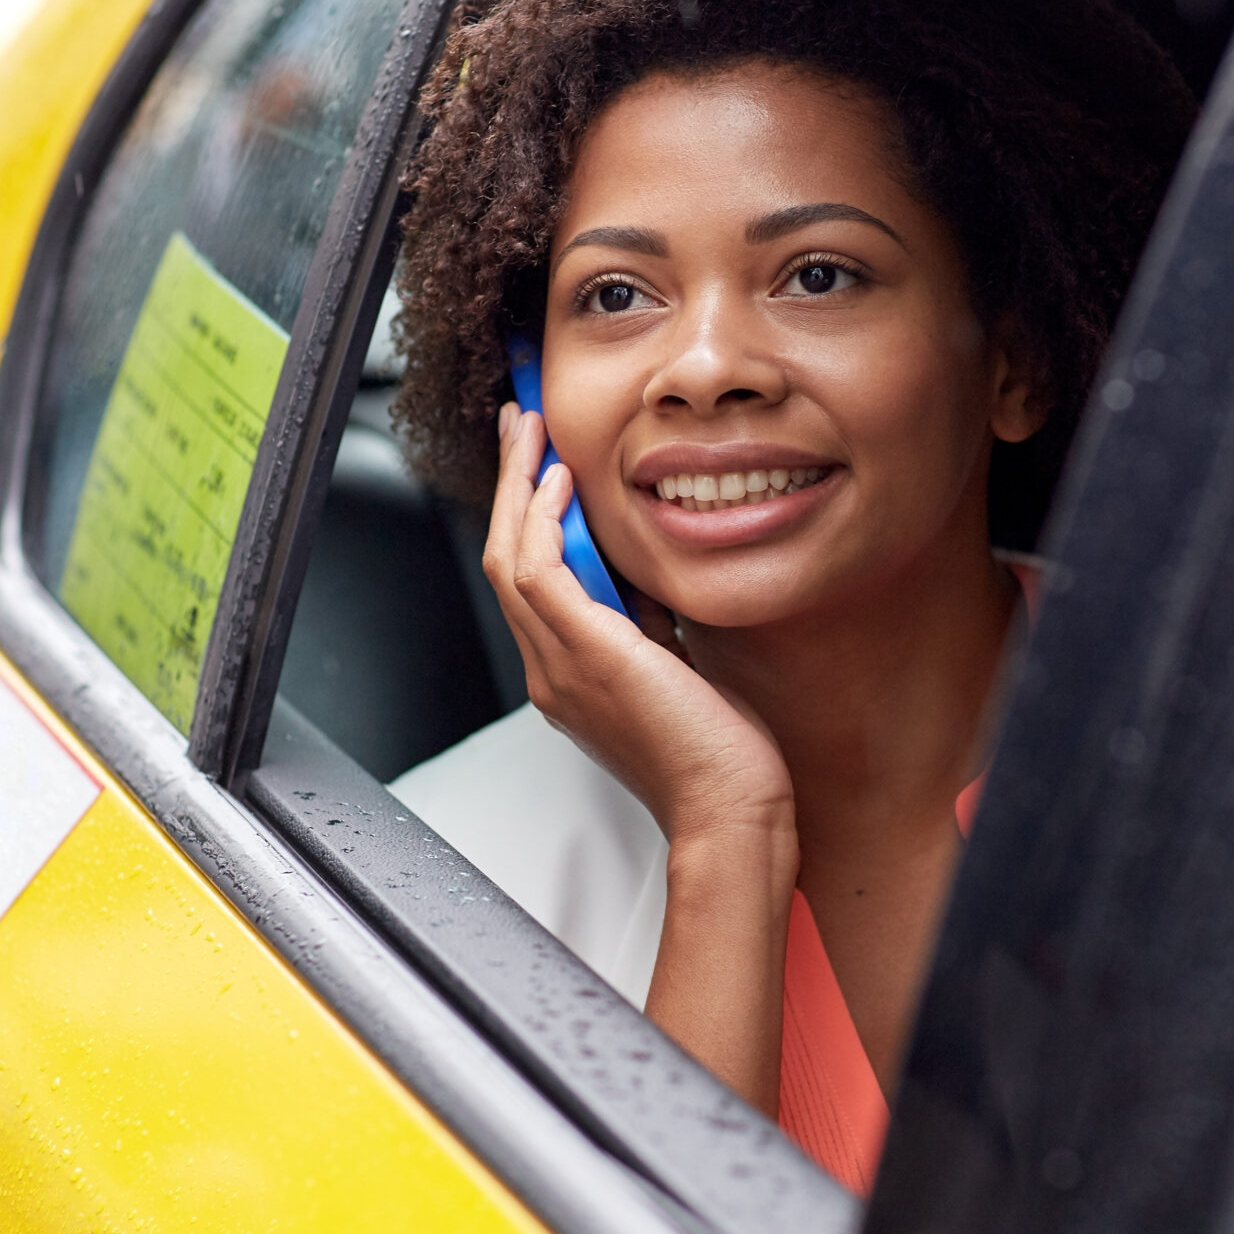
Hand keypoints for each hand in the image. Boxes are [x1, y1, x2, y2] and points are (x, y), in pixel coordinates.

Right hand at [484, 403, 793, 850]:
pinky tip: (559, 482)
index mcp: (568, 675)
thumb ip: (649, 626)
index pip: (530, 579)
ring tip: (529, 429)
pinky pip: (539, 574)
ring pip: (509, 557)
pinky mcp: (586, 657)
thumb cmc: (719, 755)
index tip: (541, 461)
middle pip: (504, 557)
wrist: (729, 811)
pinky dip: (542, 522)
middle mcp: (550, 671)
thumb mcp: (676, 670)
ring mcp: (558, 667)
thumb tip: (647, 577)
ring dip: (518, 485)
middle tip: (518, 422)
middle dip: (510, 482)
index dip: (528, 513)